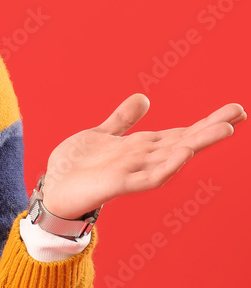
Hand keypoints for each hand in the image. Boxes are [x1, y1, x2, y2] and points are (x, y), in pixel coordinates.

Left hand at [41, 93, 245, 218]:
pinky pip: (150, 177)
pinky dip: (168, 166)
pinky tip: (184, 153)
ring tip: (223, 130)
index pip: (181, 131)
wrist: (54, 189)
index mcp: (142, 146)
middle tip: (239, 113)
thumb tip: (145, 98)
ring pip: (173, 156)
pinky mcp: (120, 184)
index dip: (206, 121)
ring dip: (197, 143)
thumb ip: (123, 119)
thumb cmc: (78, 165)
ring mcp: (134, 172)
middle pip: (184, 140)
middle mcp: (144, 158)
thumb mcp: (102, 134)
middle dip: (210, 128)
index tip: (235, 110)